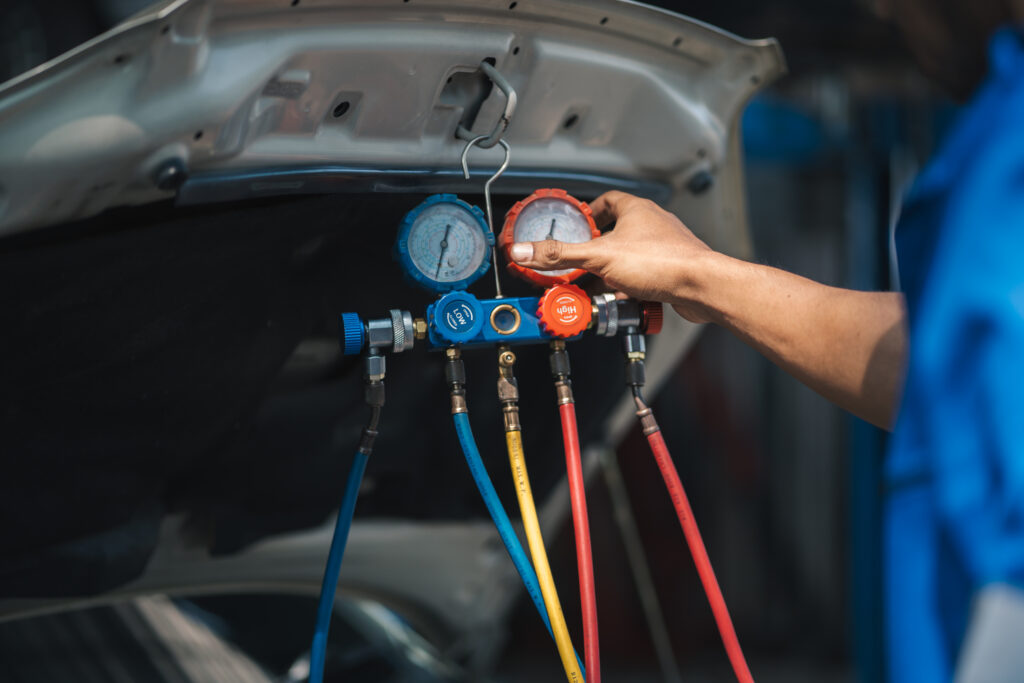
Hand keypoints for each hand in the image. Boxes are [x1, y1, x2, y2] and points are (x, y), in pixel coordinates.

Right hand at [509, 191, 720, 322]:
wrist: (702, 287)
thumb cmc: (662, 262)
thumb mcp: (598, 258)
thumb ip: (560, 256)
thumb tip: (525, 251)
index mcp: (636, 210)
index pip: (609, 200)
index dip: (590, 211)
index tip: (576, 225)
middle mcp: (653, 225)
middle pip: (617, 232)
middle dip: (595, 251)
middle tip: (578, 264)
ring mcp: (665, 248)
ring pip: (630, 258)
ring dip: (611, 273)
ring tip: (595, 288)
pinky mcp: (673, 271)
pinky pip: (645, 277)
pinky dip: (630, 288)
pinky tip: (621, 302)